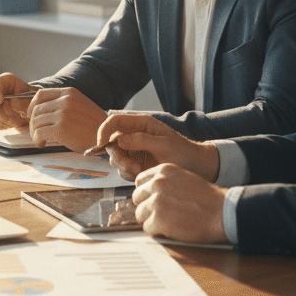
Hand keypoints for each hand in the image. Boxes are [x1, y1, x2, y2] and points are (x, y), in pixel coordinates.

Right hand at [0, 73, 33, 129]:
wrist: (28, 103)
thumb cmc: (29, 97)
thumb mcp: (31, 96)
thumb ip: (24, 100)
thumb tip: (12, 104)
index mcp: (4, 80)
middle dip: (1, 114)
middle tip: (16, 121)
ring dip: (2, 121)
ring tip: (17, 122)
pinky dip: (0, 126)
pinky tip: (10, 124)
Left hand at [27, 87, 105, 151]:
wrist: (107, 137)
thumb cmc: (94, 125)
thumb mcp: (81, 104)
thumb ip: (64, 102)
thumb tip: (44, 108)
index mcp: (69, 93)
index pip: (40, 94)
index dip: (32, 105)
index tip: (31, 115)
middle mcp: (64, 101)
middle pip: (36, 109)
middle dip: (33, 122)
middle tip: (37, 132)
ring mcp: (62, 114)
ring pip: (35, 121)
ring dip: (34, 132)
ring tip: (40, 139)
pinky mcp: (60, 129)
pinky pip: (39, 133)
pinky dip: (37, 140)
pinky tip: (42, 144)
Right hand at [95, 112, 219, 181]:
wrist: (195, 167)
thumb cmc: (183, 152)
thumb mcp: (164, 144)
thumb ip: (141, 140)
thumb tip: (119, 140)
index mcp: (141, 124)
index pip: (114, 121)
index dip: (104, 130)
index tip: (101, 144)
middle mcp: (134, 135)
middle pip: (111, 142)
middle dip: (117, 156)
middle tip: (132, 168)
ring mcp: (133, 150)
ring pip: (114, 158)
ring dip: (123, 167)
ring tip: (140, 171)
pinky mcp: (135, 164)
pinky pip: (121, 169)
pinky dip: (127, 174)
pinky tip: (141, 174)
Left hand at [132, 163, 227, 243]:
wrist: (223, 211)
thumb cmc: (209, 199)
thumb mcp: (185, 178)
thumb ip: (166, 183)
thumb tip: (151, 193)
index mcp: (164, 171)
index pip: (140, 181)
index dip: (146, 193)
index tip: (153, 200)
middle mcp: (157, 183)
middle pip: (137, 197)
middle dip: (146, 207)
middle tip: (160, 214)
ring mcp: (156, 201)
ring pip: (140, 214)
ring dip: (151, 221)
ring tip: (168, 223)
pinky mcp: (158, 219)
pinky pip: (147, 228)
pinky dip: (157, 232)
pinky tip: (171, 230)